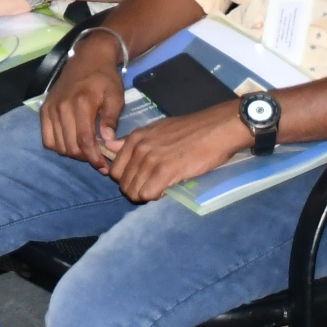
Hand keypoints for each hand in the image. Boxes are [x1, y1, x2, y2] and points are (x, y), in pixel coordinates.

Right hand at [38, 43, 125, 168]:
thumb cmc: (105, 78)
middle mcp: (62, 107)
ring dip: (72, 153)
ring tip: (86, 151)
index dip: (93, 157)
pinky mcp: (44, 110)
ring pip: (58, 145)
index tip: (103, 166)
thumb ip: (111, 119)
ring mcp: (51, 108)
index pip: (84, 140)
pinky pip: (47, 138)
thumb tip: (107, 142)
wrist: (88, 58)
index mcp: (82, 103)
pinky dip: (58, 146)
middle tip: (98, 159)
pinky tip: (71, 143)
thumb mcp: (115, 96)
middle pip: (70, 146)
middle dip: (85, 158)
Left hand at [110, 104, 251, 202]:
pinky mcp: (165, 171)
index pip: (115, 169)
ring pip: (133, 191)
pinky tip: (167, 190)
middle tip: (153, 187)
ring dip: (145, 196)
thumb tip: (109, 146)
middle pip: (122, 183)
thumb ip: (132, 141)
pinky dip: (155, 197)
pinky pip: (148, 195)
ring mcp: (150, 159)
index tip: (142, 179)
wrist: (217, 129)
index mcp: (135, 138)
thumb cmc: (191, 130)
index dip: (127, 179)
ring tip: (161, 189)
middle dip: (135, 190)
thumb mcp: (157, 130)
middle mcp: (139, 148)